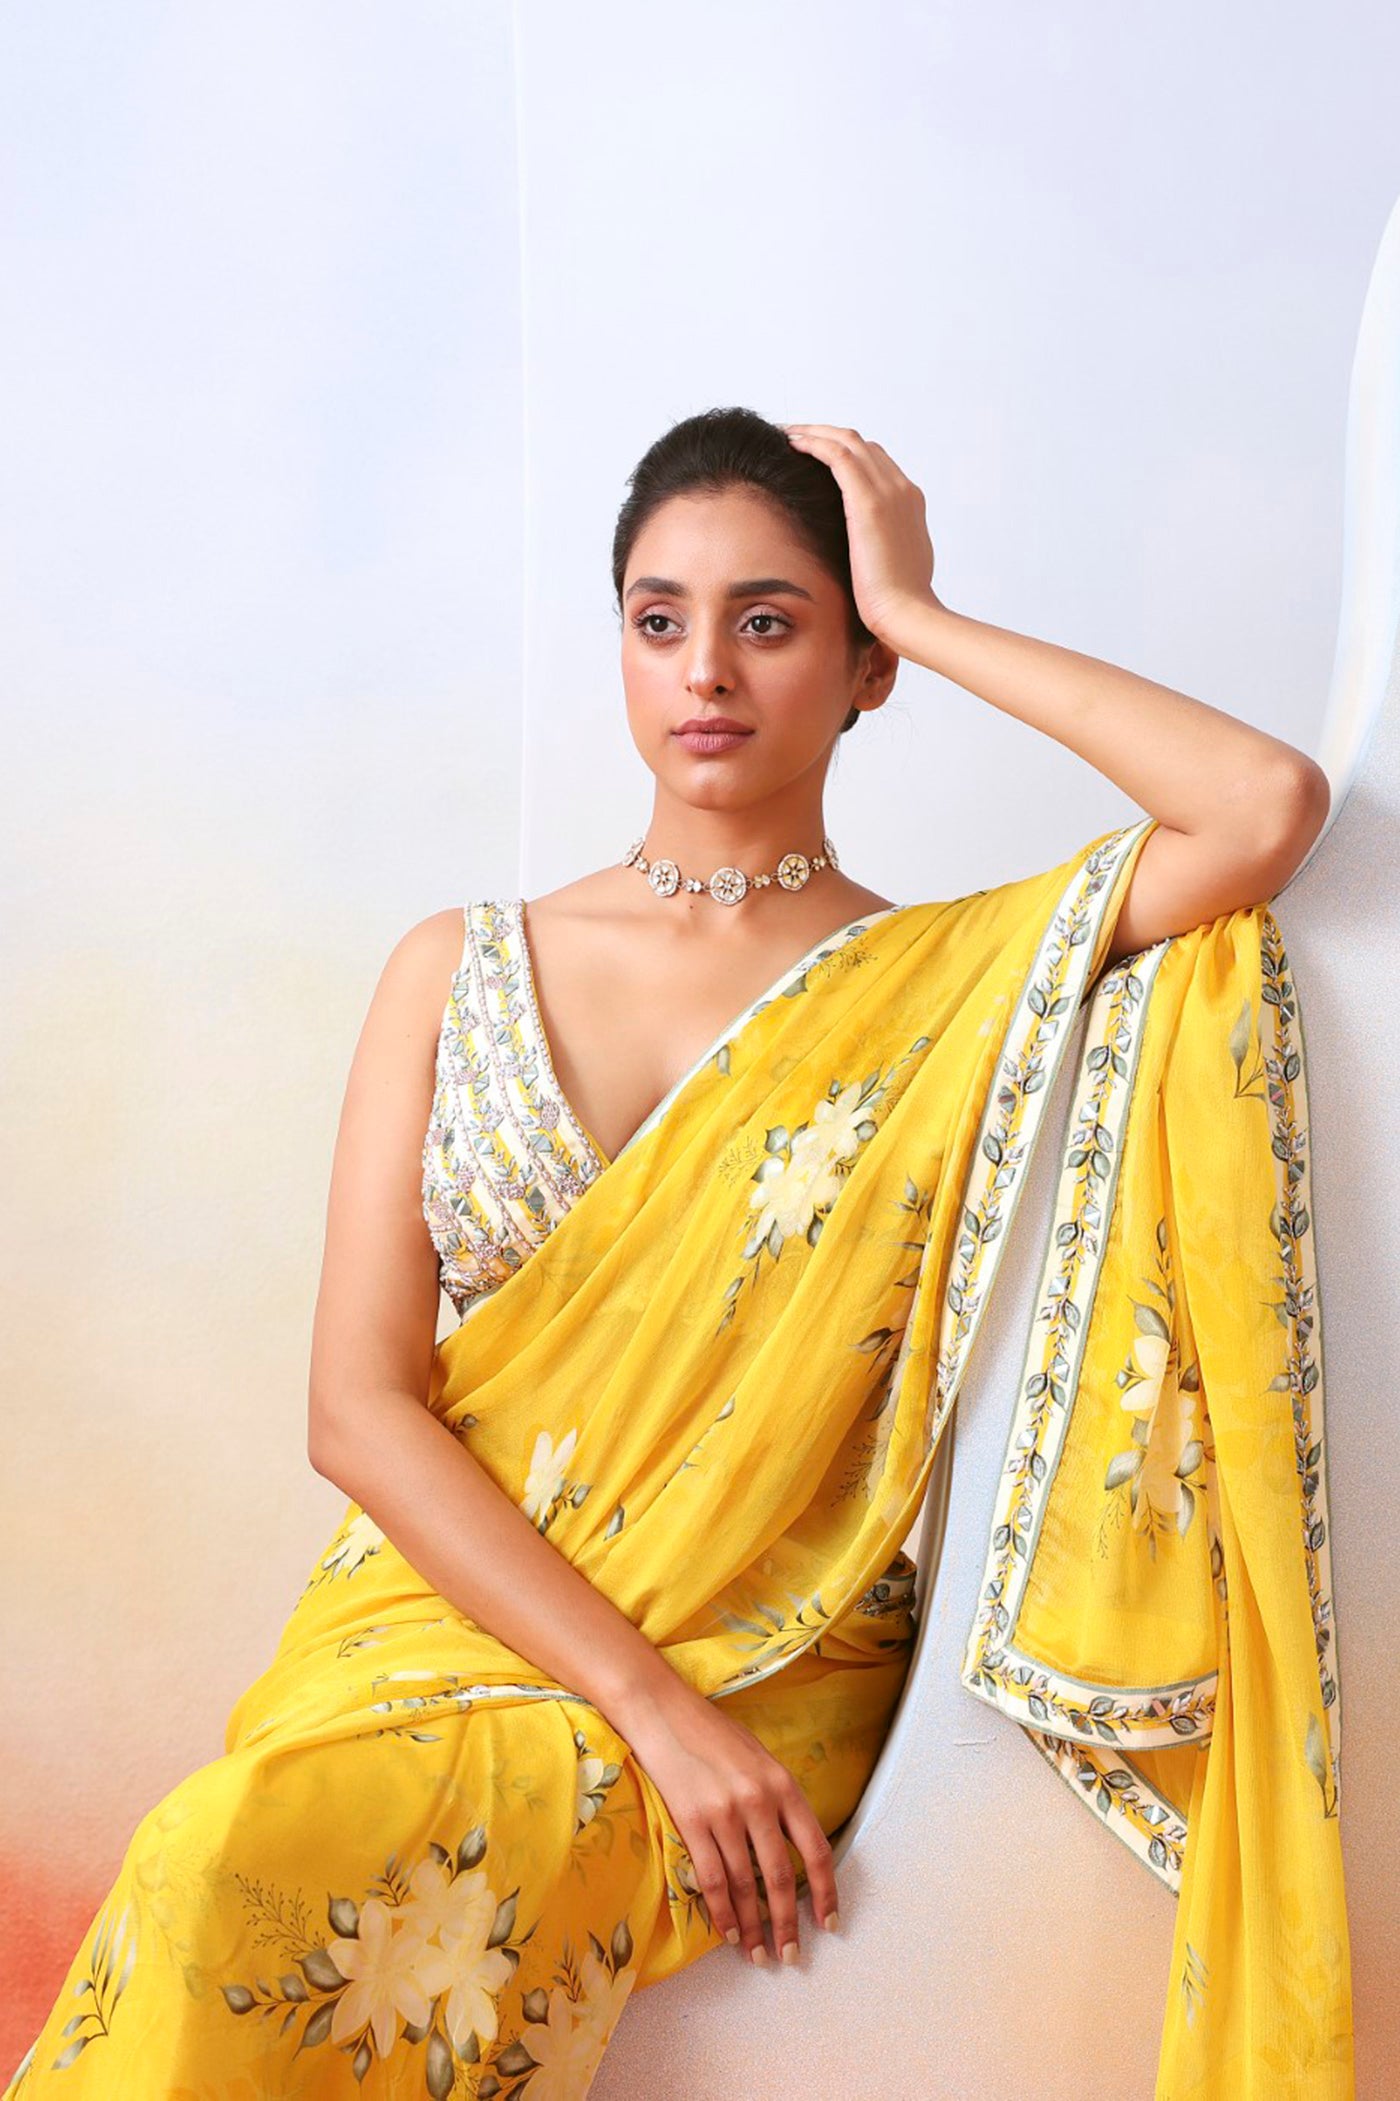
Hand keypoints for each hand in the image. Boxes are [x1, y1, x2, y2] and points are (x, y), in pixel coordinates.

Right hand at [615, 1678, 838, 1965]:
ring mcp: (724, 1813)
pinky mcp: (692, 1822)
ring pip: (745, 1886)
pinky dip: (722, 1912)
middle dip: (787, 1924)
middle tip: (791, 1956)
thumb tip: (793, 1847)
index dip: (825, 1892)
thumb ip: (778, 1800)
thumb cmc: (712, 1734)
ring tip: (757, 1955)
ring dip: (753, 1927)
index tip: (829, 1923)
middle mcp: (759, 1801)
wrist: (662, 1711)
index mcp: (783, 1784)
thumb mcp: (760, 1759)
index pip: (815, 1849)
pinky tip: (728, 1932)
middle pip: (780, 1877)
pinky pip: (712, 1879)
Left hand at [782, 422, 939, 647]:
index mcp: (909, 504)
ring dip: (815, 432)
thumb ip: (879, 550)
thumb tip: (860, 555)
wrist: (907, 615)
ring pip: (848, 441)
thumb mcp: (891, 569)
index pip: (875, 464)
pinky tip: (792, 443)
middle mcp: (901, 490)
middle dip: (827, 436)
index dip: (845, 455)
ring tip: (787, 434)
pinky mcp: (868, 501)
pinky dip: (814, 442)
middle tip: (795, 438)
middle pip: (861, 445)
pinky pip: (838, 455)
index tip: (816, 458)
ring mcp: (888, 492)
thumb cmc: (896, 606)